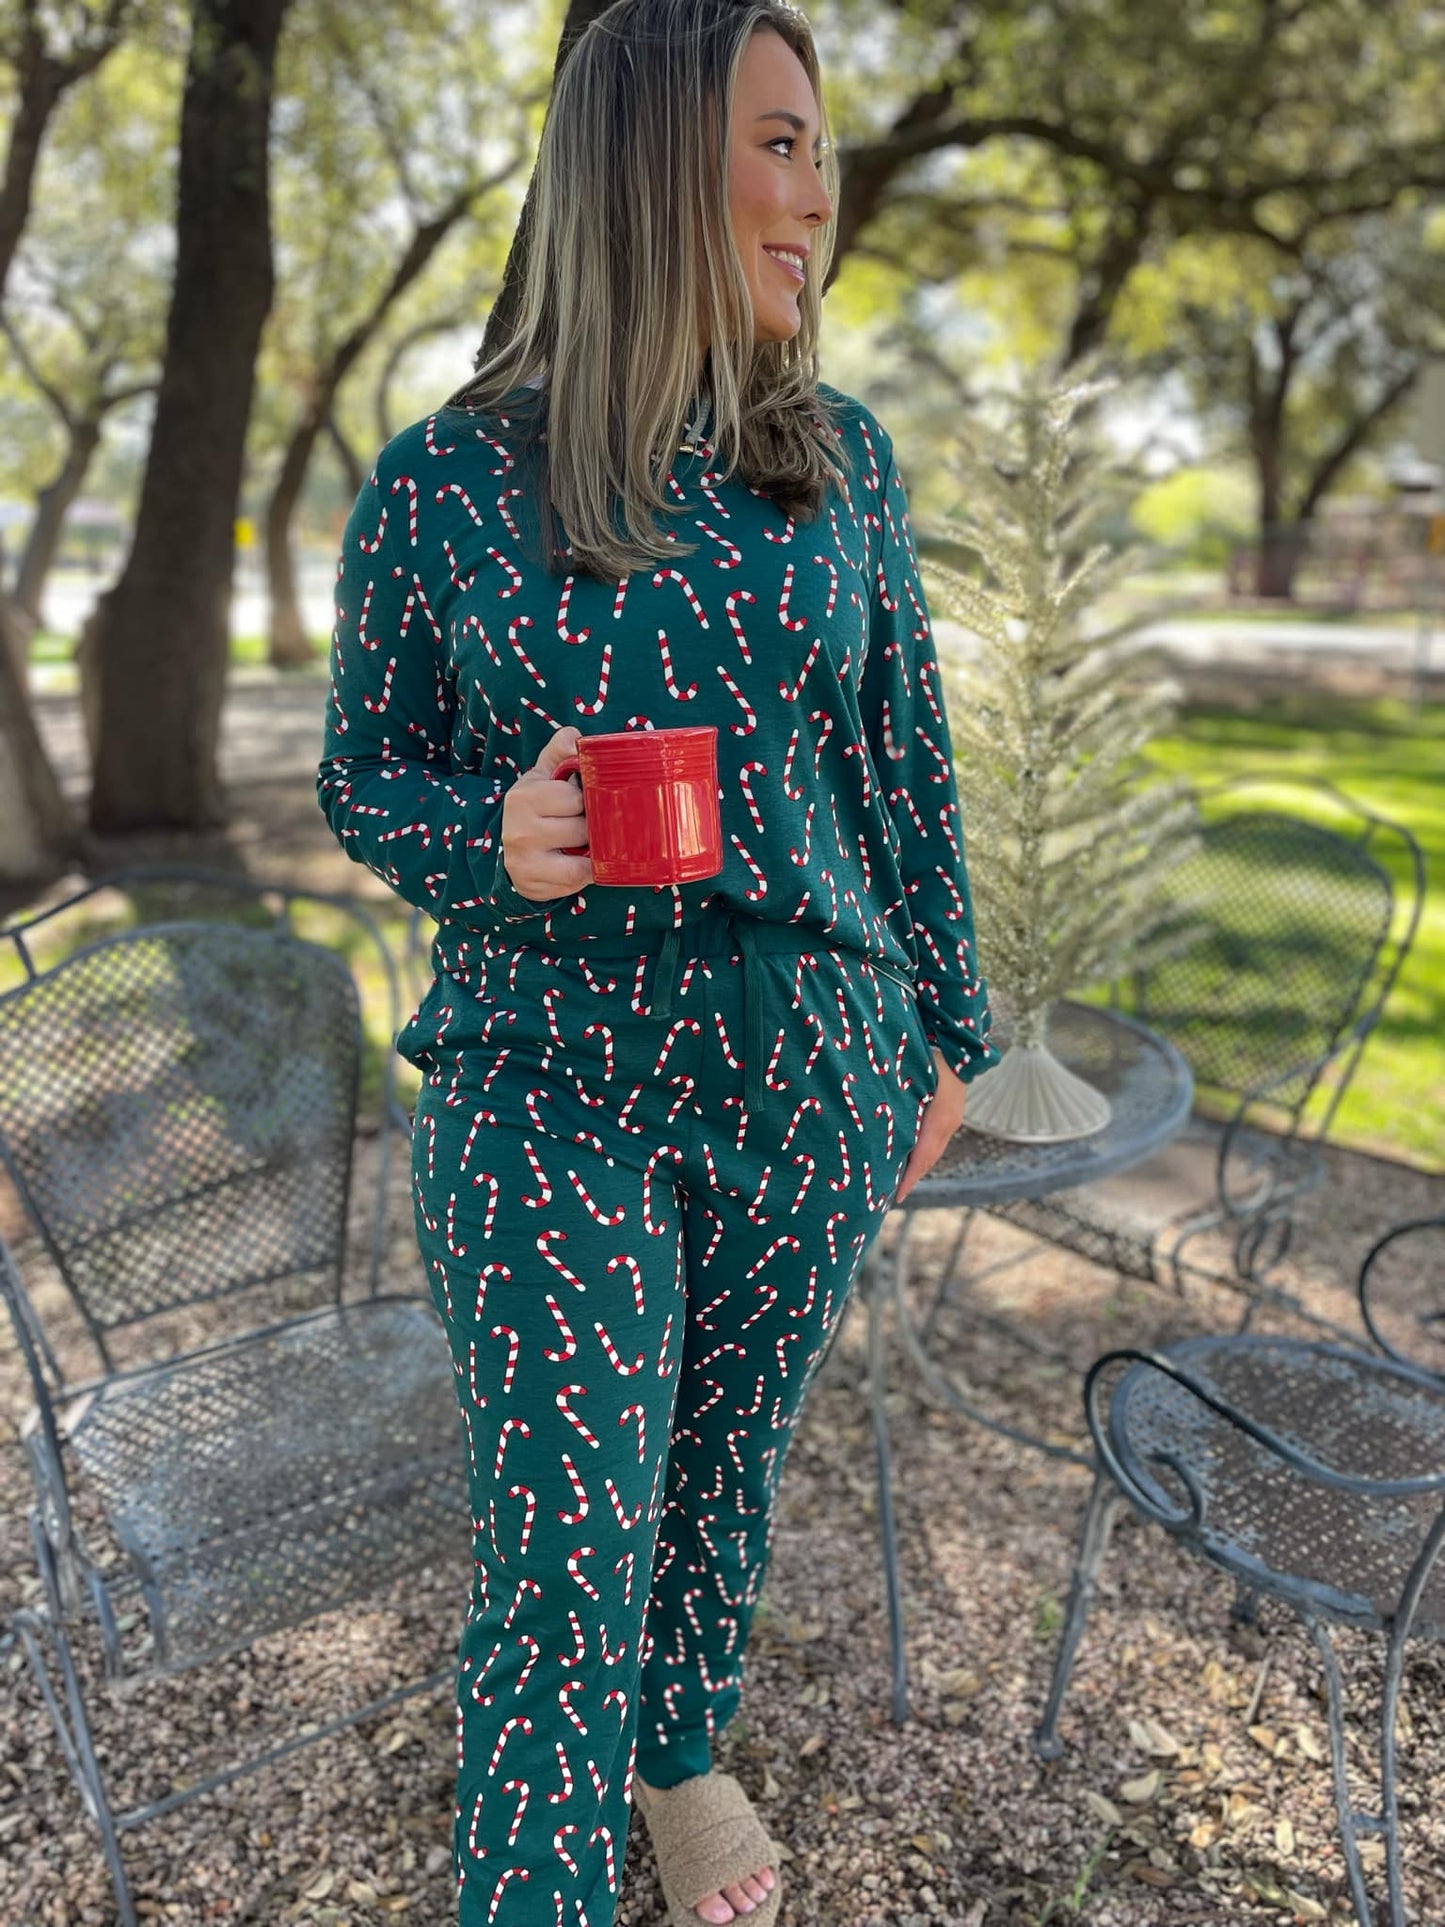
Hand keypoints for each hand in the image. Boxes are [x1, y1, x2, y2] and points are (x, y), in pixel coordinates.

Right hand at [500, 726, 595, 899]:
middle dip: (591, 829)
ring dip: (590, 854)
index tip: (581, 803)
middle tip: (588, 826)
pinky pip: (574, 882)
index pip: (575, 798)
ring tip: (586, 846)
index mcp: (523, 797)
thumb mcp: (544, 774)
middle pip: (581, 830)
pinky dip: (583, 874)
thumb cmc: (537, 806)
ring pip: (580, 862)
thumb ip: (561, 749)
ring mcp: (523, 861)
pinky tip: (579, 863)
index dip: (586, 800)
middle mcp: (519, 830)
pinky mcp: (531, 885)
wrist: (509, 848)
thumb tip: (576, 740)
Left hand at [894, 1051, 965, 1202]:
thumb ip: (895, 1104)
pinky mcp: (949, 1112)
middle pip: (928, 1158)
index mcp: (939, 1119)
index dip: (908, 1178)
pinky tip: (905, 1154)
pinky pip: (934, 1138)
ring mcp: (951, 1118)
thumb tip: (875, 1130)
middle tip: (889, 1196)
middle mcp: (948, 1122)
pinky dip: (920, 1150)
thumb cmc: (926, 1053)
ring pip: (931, 1149)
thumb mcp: (908, 1078)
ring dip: (915, 1165)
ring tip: (895, 1180)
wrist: (954, 1037)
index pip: (922, 1157)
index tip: (895, 1197)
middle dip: (910, 1177)